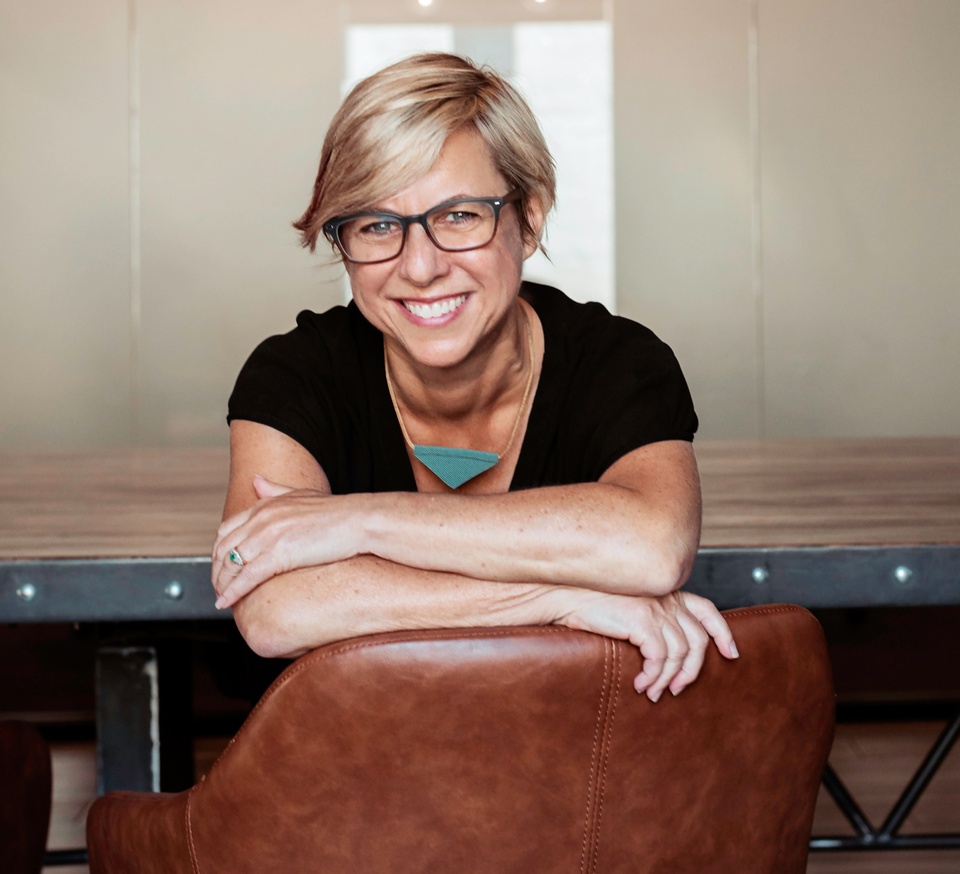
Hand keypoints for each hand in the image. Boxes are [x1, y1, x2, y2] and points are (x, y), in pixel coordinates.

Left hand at [211, 476, 359, 608]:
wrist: (358, 520)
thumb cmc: (336, 511)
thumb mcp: (300, 494)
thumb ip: (274, 489)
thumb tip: (255, 480)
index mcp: (264, 505)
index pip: (226, 530)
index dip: (218, 551)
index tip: (221, 566)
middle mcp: (261, 519)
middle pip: (222, 549)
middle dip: (216, 571)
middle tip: (219, 586)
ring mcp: (268, 536)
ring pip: (230, 565)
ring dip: (221, 584)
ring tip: (222, 598)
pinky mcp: (279, 555)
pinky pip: (246, 577)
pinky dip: (232, 592)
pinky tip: (226, 603)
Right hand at [554, 590, 737, 701]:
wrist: (563, 594)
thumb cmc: (588, 603)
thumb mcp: (627, 609)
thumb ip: (649, 621)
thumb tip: (662, 654)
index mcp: (665, 591)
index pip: (707, 610)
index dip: (723, 632)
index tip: (732, 653)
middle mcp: (665, 597)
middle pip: (698, 639)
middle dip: (692, 670)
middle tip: (677, 689)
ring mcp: (655, 608)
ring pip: (680, 654)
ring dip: (668, 679)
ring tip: (653, 692)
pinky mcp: (642, 620)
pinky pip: (659, 658)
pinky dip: (653, 677)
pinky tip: (640, 684)